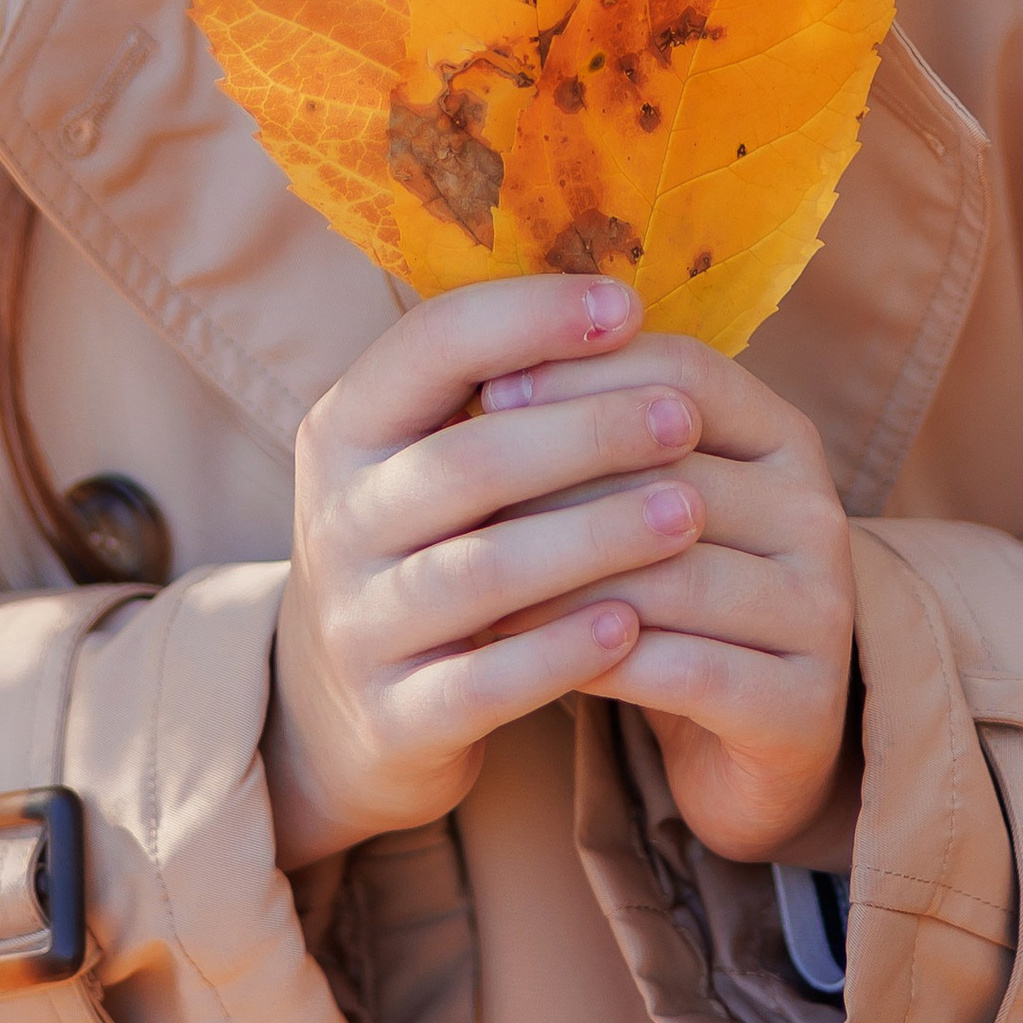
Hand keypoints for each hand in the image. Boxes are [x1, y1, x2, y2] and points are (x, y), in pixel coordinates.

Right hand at [265, 277, 704, 868]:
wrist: (344, 709)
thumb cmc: (426, 544)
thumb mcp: (424, 456)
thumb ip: (499, 389)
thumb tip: (627, 308)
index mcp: (344, 428)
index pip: (430, 344)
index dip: (532, 317)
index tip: (630, 305)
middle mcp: (335, 519)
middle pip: (467, 461)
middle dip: (586, 433)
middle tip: (684, 418)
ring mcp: (357, 623)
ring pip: (480, 573)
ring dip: (593, 538)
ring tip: (687, 514)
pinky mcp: (393, 717)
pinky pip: (483, 682)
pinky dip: (560, 650)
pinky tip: (634, 624)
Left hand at [480, 334, 855, 861]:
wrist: (739, 736)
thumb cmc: (669, 591)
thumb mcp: (643, 495)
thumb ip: (596, 429)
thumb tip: (482, 370)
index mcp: (783, 437)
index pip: (684, 371)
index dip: (582, 373)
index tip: (485, 393)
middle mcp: (817, 513)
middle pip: (672, 472)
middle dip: (555, 484)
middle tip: (461, 501)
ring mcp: (820, 612)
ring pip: (673, 576)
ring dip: (565, 584)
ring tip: (481, 590)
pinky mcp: (801, 705)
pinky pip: (686, 670)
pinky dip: (601, 661)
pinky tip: (535, 661)